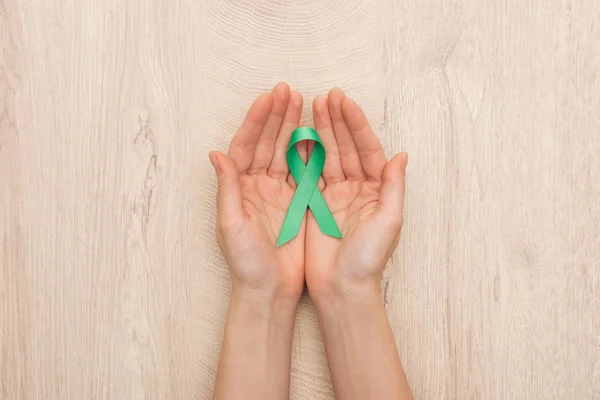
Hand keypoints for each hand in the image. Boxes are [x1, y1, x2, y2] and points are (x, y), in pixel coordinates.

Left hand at [210, 82, 305, 301]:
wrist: (269, 290)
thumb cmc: (246, 262)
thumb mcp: (231, 225)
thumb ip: (227, 188)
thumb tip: (216, 154)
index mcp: (240, 188)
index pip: (246, 145)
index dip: (257, 121)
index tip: (269, 98)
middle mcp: (257, 186)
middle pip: (267, 143)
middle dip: (277, 116)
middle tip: (289, 91)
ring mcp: (278, 193)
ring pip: (286, 153)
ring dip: (293, 128)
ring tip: (303, 103)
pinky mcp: (297, 203)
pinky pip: (303, 171)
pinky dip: (309, 151)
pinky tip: (316, 133)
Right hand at [305, 88, 407, 300]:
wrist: (341, 288)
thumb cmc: (368, 259)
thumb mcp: (389, 222)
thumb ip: (394, 187)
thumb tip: (401, 155)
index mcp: (377, 189)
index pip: (367, 149)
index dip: (356, 124)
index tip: (344, 102)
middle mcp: (357, 188)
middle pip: (346, 147)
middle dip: (336, 121)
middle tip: (325, 96)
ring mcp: (335, 195)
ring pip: (327, 156)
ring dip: (320, 132)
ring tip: (311, 106)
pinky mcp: (315, 204)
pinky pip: (310, 173)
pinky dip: (304, 154)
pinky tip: (298, 135)